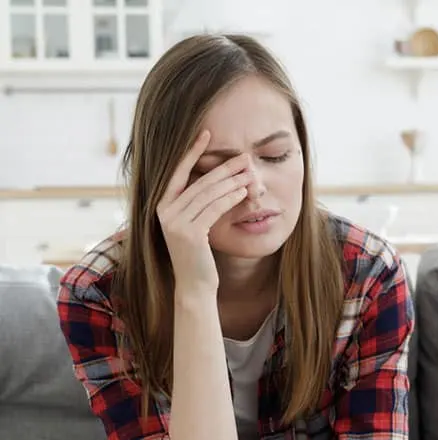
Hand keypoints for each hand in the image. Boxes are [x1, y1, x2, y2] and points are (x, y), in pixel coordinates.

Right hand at [156, 130, 253, 293]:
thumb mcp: (195, 223)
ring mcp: (174, 223)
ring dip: (231, 182)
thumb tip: (219, 177)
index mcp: (162, 204)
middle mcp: (164, 211)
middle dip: (223, 168)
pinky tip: (243, 192)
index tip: (206, 133)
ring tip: (249, 174)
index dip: (192, 151)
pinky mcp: (189, 234)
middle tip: (243, 158)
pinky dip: (229, 199)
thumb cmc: (198, 253)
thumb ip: (198, 202)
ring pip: (208, 194)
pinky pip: (213, 209)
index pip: (178, 171)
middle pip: (199, 182)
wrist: (194, 284)